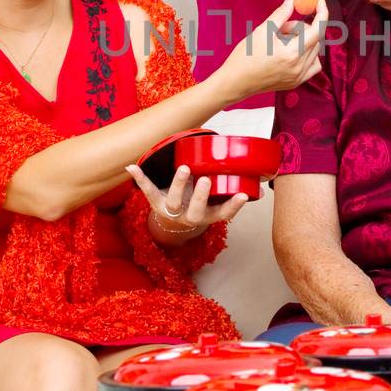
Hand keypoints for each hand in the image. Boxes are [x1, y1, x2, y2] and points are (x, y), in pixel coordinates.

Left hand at [126, 162, 248, 235]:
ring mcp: (172, 210)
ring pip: (174, 202)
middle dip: (201, 196)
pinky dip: (140, 178)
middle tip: (206, 180)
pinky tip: (132, 166)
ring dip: (178, 185)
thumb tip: (259, 191)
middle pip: (196, 211)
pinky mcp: (156, 202)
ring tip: (184, 169)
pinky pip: (148, 191)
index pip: (222, 214)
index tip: (241, 195)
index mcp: (207, 216)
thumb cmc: (197, 206)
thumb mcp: (214, 204)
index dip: (232, 206)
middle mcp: (189, 216)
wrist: (171, 223)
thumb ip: (232, 195)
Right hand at [211, 0, 326, 102]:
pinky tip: (292, 52)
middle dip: (301, 27)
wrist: (235, 82)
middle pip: (315, 38)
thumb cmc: (245, 56)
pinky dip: (307, 54)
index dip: (321, 13)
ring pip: (314, 50)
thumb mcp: (263, 30)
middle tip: (281, 27)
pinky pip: (313, 64)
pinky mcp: (296, 82)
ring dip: (303, 40)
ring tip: (281, 41)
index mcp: (291, 54)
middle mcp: (299, 67)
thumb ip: (281, 14)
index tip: (319, 1)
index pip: (317, 30)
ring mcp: (299, 77)